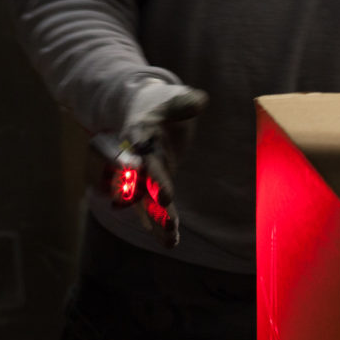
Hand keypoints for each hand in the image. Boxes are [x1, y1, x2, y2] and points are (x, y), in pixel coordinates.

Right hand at [91, 82, 207, 247]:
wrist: (147, 113)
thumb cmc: (164, 104)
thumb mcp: (176, 98)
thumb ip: (187, 101)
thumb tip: (201, 101)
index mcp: (140, 131)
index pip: (141, 146)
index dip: (142, 158)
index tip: (139, 167)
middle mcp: (138, 156)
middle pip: (144, 175)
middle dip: (152, 190)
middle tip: (164, 202)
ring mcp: (144, 174)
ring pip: (146, 198)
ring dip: (157, 218)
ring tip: (169, 239)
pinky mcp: (153, 185)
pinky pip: (156, 206)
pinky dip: (163, 222)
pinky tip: (171, 241)